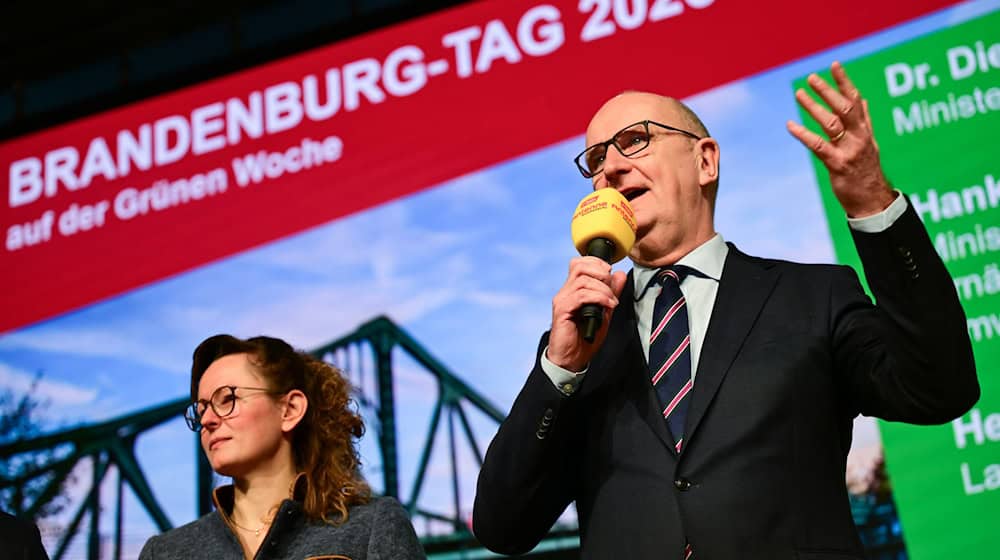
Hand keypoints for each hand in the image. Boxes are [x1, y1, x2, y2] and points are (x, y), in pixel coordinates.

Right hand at [547, 256, 626, 371]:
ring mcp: (562, 300)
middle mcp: (565, 292)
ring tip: (611, 302)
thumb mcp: (604, 312)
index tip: (610, 273)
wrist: (572, 359)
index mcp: (573, 290)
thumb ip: (610, 293)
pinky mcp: (562, 310)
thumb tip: (619, 274)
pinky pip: (580, 295)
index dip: (596, 262)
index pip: (579, 263)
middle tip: (611, 287)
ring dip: (603, 289)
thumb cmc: (584, 338)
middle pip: (579, 266)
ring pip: (582, 280)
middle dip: (600, 272)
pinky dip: (598, 298)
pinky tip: (607, 306)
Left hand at [787, 61, 896, 217]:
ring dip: (814, 107)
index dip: (844, 82)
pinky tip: (790, 125)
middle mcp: (859, 137)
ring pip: (831, 124)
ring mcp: (849, 150)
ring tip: (798, 94)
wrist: (873, 201)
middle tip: (810, 78)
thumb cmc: (867, 171)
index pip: (855, 100)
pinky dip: (803, 134)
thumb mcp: (870, 143)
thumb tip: (862, 99)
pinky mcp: (838, 165)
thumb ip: (865, 120)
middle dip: (827, 91)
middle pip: (844, 108)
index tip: (834, 65)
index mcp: (865, 130)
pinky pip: (819, 146)